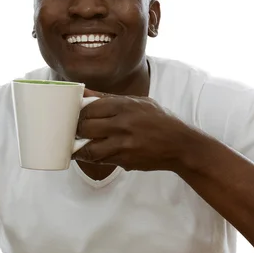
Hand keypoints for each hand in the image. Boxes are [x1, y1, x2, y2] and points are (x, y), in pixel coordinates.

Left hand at [74, 89, 193, 171]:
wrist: (179, 144)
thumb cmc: (158, 120)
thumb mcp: (137, 102)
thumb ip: (108, 98)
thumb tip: (83, 92)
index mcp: (125, 105)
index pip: (90, 107)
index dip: (78, 112)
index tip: (73, 115)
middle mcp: (123, 124)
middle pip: (86, 126)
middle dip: (76, 130)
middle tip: (74, 130)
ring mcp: (124, 144)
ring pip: (89, 148)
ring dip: (79, 148)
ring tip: (75, 146)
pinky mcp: (125, 160)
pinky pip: (100, 160)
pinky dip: (91, 158)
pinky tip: (89, 154)